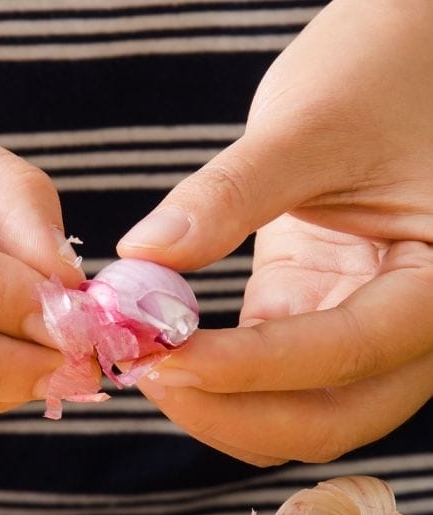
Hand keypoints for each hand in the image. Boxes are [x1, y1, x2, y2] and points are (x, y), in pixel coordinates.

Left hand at [114, 0, 432, 464]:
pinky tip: (161, 348)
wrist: (397, 60)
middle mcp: (416, 326)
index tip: (163, 357)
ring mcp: (364, 331)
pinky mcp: (316, 318)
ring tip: (143, 362)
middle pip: (329, 420)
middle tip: (146, 374)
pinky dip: (214, 378)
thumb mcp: (310, 126)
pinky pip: (269, 381)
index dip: (249, 368)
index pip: (348, 352)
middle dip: (231, 412)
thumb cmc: (379, 72)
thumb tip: (142, 254)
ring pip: (296, 416)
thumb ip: (229, 195)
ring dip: (218, 407)